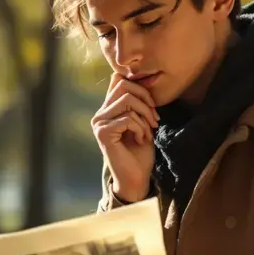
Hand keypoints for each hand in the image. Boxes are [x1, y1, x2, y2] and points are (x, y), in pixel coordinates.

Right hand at [91, 73, 157, 201]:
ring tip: (148, 131)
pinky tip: (141, 140)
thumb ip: (135, 102)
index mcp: (107, 109)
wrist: (136, 177)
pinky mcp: (103, 133)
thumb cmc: (140, 152)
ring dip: (144, 116)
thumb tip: (130, 77)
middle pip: (124, 86)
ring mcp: (99, 123)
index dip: (140, 88)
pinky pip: (128, 118)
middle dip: (146, 100)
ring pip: (127, 101)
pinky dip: (141, 128)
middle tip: (154, 119)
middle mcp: (99, 114)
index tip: (152, 107)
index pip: (119, 80)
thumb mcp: (141, 122)